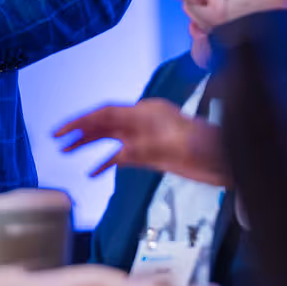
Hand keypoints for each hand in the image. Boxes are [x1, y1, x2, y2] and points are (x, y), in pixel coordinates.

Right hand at [54, 99, 228, 185]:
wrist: (230, 162)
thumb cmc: (208, 149)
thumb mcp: (177, 147)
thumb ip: (146, 149)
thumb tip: (119, 154)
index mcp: (146, 112)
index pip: (106, 113)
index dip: (81, 120)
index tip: (61, 130)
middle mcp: (142, 122)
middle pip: (103, 123)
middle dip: (79, 130)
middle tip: (56, 139)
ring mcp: (146, 138)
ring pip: (109, 138)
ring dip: (88, 144)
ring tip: (66, 151)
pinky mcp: (151, 155)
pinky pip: (121, 156)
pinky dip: (106, 162)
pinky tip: (92, 172)